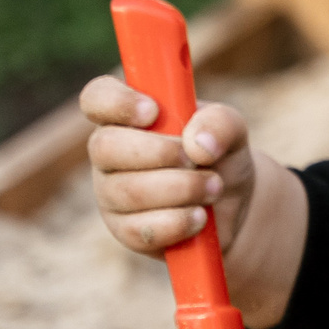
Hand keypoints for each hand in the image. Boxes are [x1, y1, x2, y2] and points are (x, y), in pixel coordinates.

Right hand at [81, 75, 263, 258]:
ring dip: (182, 188)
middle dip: (160, 152)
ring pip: (129, 191)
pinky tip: (200, 217)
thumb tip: (198, 144)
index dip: (116, 102)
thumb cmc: (220, 154)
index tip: (153, 112)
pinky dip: (179, 222)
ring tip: (214, 187)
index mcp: (127, 116)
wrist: (232, 204)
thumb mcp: (231, 129)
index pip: (97, 97)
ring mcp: (111, 194)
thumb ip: (220, 122)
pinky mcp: (125, 231)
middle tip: (197, 159)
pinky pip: (141, 229)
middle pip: (105, 147)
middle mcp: (109, 153)